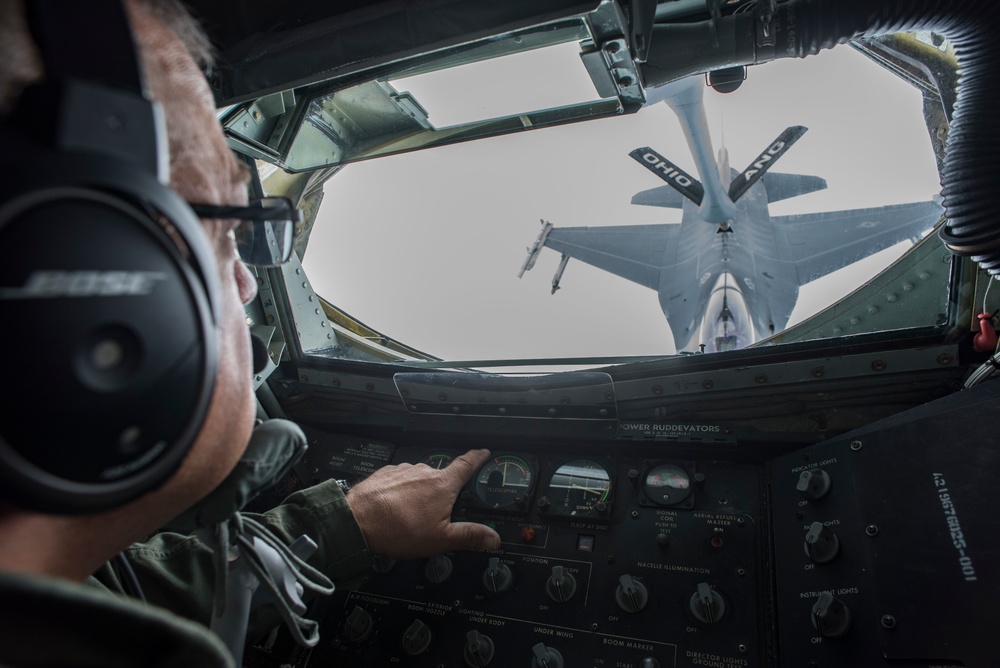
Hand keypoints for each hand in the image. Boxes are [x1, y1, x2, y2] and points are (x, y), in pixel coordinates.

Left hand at [345, 449, 500, 558]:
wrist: (357, 521)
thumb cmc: (397, 529)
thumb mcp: (441, 539)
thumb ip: (469, 536)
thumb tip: (493, 538)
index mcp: (442, 484)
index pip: (467, 464)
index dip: (478, 457)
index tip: (483, 452)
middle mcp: (423, 471)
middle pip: (441, 478)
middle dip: (443, 492)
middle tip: (438, 512)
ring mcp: (403, 471)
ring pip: (419, 481)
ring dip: (420, 494)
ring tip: (413, 516)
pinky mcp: (385, 474)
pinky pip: (400, 481)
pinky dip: (402, 493)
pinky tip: (396, 510)